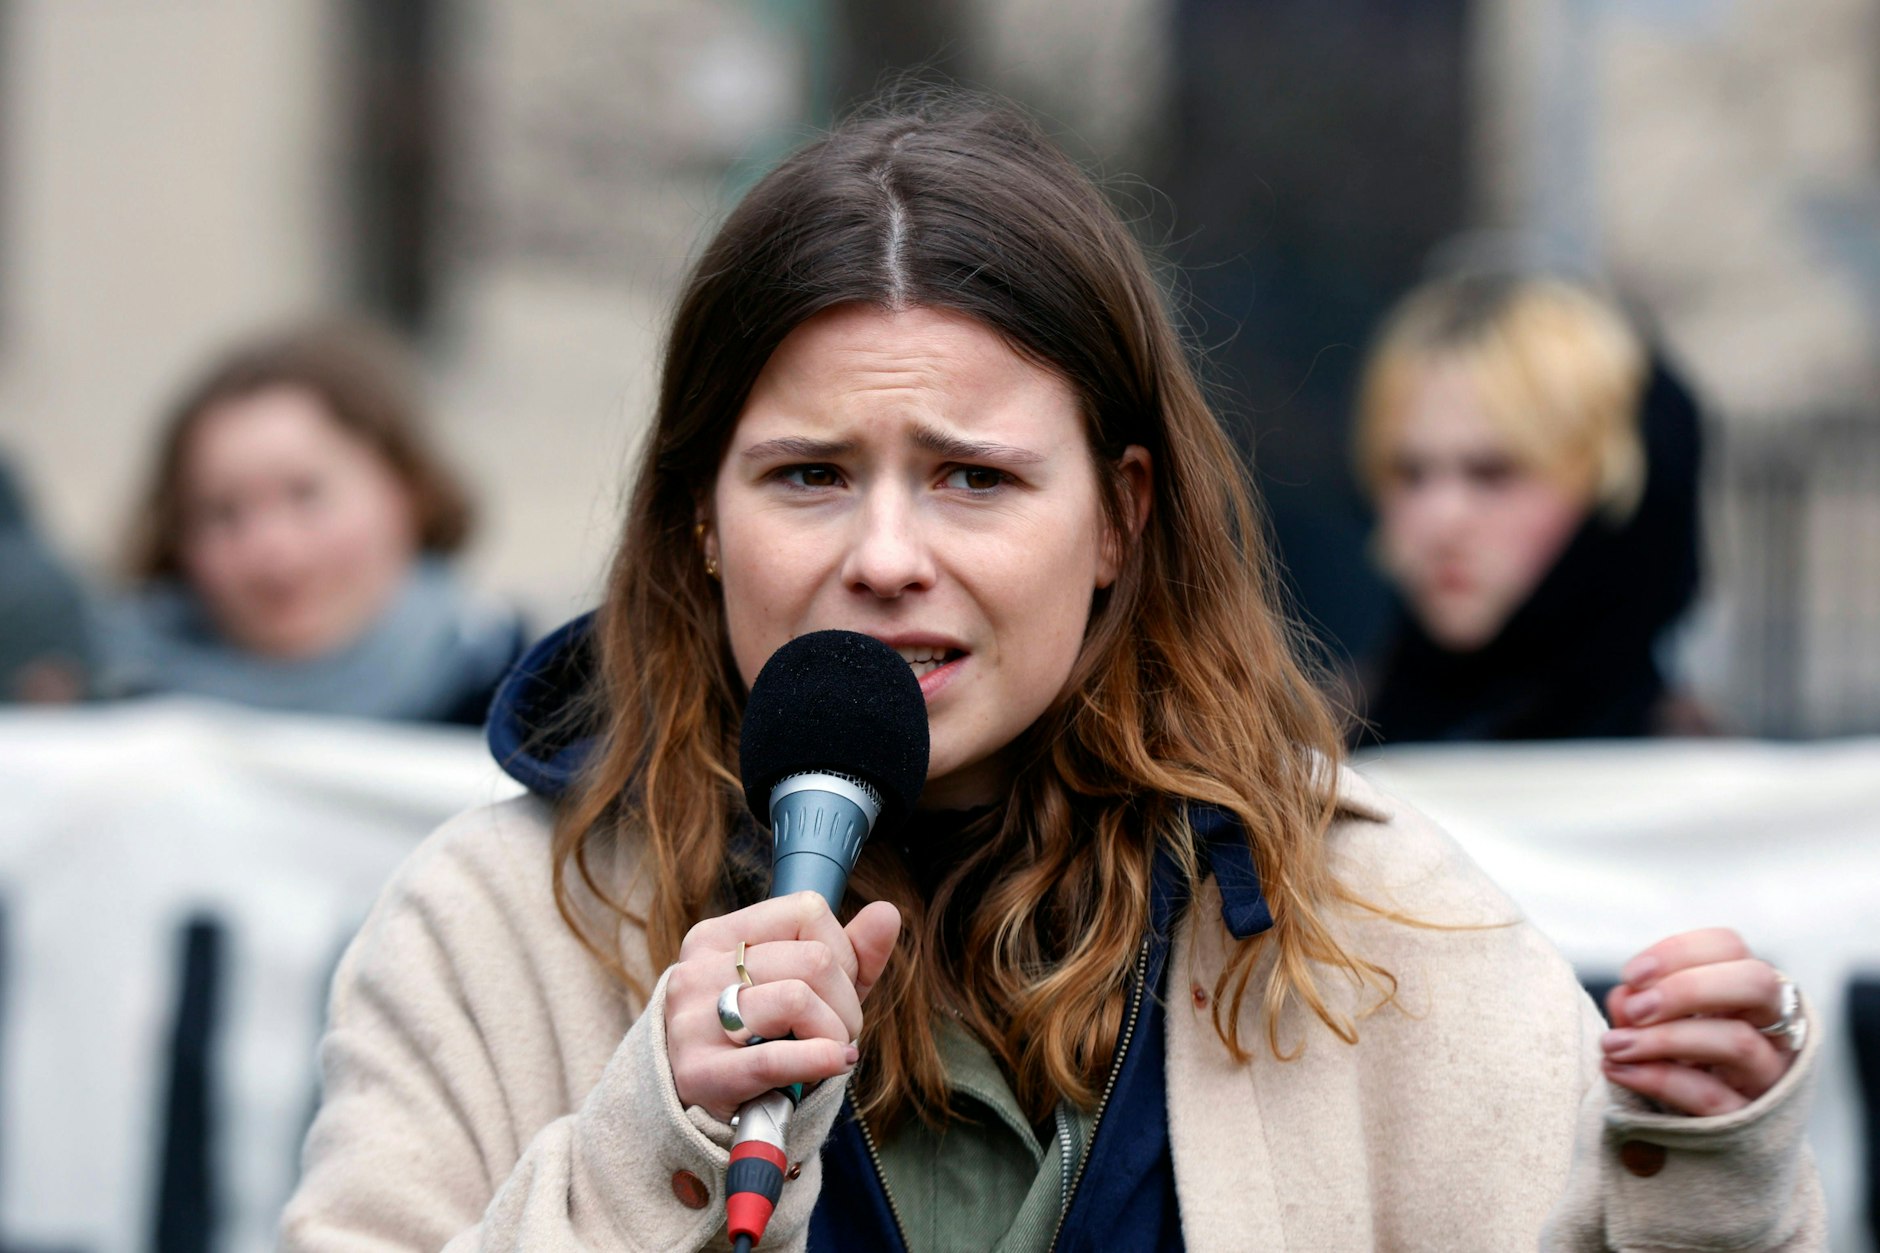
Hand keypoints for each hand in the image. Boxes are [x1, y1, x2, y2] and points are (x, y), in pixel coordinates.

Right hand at [663, 892, 899, 1120]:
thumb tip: (887, 913)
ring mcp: (692, 1019)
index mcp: (718, 936)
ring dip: (834, 1033)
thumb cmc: (757, 1033)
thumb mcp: (802, 985)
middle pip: (814, 960)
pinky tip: (834, 1063)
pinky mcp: (698, 1071)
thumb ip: (850, 951)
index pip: (807, 911)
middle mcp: (698, 970)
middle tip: (838, 1030)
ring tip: (829, 1050)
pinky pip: (775, 1057)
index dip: (842, 951)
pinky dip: (819, 1060)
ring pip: (799, 999)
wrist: (695, 1100)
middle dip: (846, 1002)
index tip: (836, 987)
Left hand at [1600, 927, 1798, 1115]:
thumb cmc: (1678, 1070)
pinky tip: (1618, 1072)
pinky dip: (1659, 1080)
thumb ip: (1640, 1007)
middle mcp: (1773, 1030)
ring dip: (1665, 1038)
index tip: (1632, 974)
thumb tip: (1625, 995)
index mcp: (1748, 995)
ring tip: (1613, 1045)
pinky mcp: (1752, 1124)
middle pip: (1754, 983)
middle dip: (1687, 988)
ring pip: (1736, 1042)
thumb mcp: (1658, 1031)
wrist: (1704, 1150)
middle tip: (1635, 1009)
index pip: (1730, 947)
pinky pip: (1711, 1097)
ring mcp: (1770, 1078)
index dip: (1679, 952)